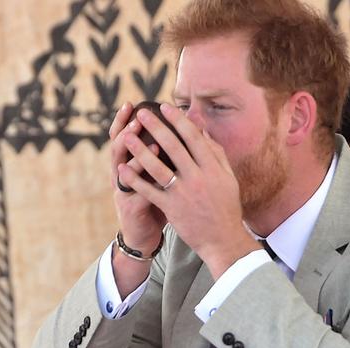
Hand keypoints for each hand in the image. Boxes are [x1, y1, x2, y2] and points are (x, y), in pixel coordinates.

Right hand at [110, 103, 167, 251]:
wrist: (143, 234)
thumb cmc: (154, 201)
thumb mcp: (156, 176)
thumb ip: (163, 155)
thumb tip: (180, 130)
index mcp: (127, 164)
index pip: (122, 137)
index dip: (123, 121)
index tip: (131, 104)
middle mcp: (120, 175)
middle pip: (118, 148)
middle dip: (127, 132)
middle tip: (138, 117)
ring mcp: (123, 192)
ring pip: (125, 170)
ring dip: (138, 156)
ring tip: (153, 143)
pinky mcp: (131, 208)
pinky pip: (138, 194)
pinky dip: (147, 185)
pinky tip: (157, 177)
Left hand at [117, 103, 257, 278]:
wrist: (222, 239)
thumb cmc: (225, 206)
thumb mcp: (227, 177)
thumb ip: (215, 153)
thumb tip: (203, 131)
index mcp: (212, 166)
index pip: (193, 137)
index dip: (177, 120)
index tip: (164, 107)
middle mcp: (198, 176)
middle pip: (173, 146)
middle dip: (156, 127)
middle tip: (141, 113)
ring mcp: (184, 192)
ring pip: (158, 167)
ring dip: (140, 150)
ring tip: (126, 137)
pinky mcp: (172, 208)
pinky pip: (150, 191)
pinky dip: (135, 179)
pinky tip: (122, 169)